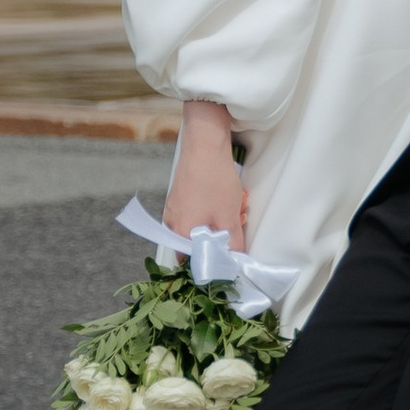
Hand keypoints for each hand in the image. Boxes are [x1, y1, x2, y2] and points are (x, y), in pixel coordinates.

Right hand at [163, 98, 248, 247]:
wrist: (204, 145)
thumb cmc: (214, 182)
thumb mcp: (229, 218)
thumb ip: (232, 245)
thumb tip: (235, 262)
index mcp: (180, 235)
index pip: (195, 264)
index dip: (215, 262)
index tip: (232, 254)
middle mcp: (172, 225)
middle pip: (199, 244)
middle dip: (222, 237)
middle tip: (238, 222)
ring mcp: (174, 210)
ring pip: (201, 226)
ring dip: (221, 221)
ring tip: (237, 204)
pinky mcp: (179, 197)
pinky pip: (197, 213)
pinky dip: (214, 210)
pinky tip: (229, 197)